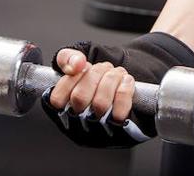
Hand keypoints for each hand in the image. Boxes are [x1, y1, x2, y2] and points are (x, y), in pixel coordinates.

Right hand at [39, 32, 193, 148]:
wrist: (137, 78)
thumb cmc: (104, 74)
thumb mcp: (81, 59)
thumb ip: (68, 57)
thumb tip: (76, 64)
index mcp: (64, 111)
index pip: (56, 100)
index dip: (71, 79)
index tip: (82, 68)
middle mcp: (78, 126)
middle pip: (79, 98)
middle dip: (95, 74)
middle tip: (103, 70)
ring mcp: (99, 133)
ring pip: (100, 103)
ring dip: (111, 78)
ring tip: (116, 75)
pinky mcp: (121, 135)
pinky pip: (120, 111)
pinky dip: (125, 88)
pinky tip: (126, 82)